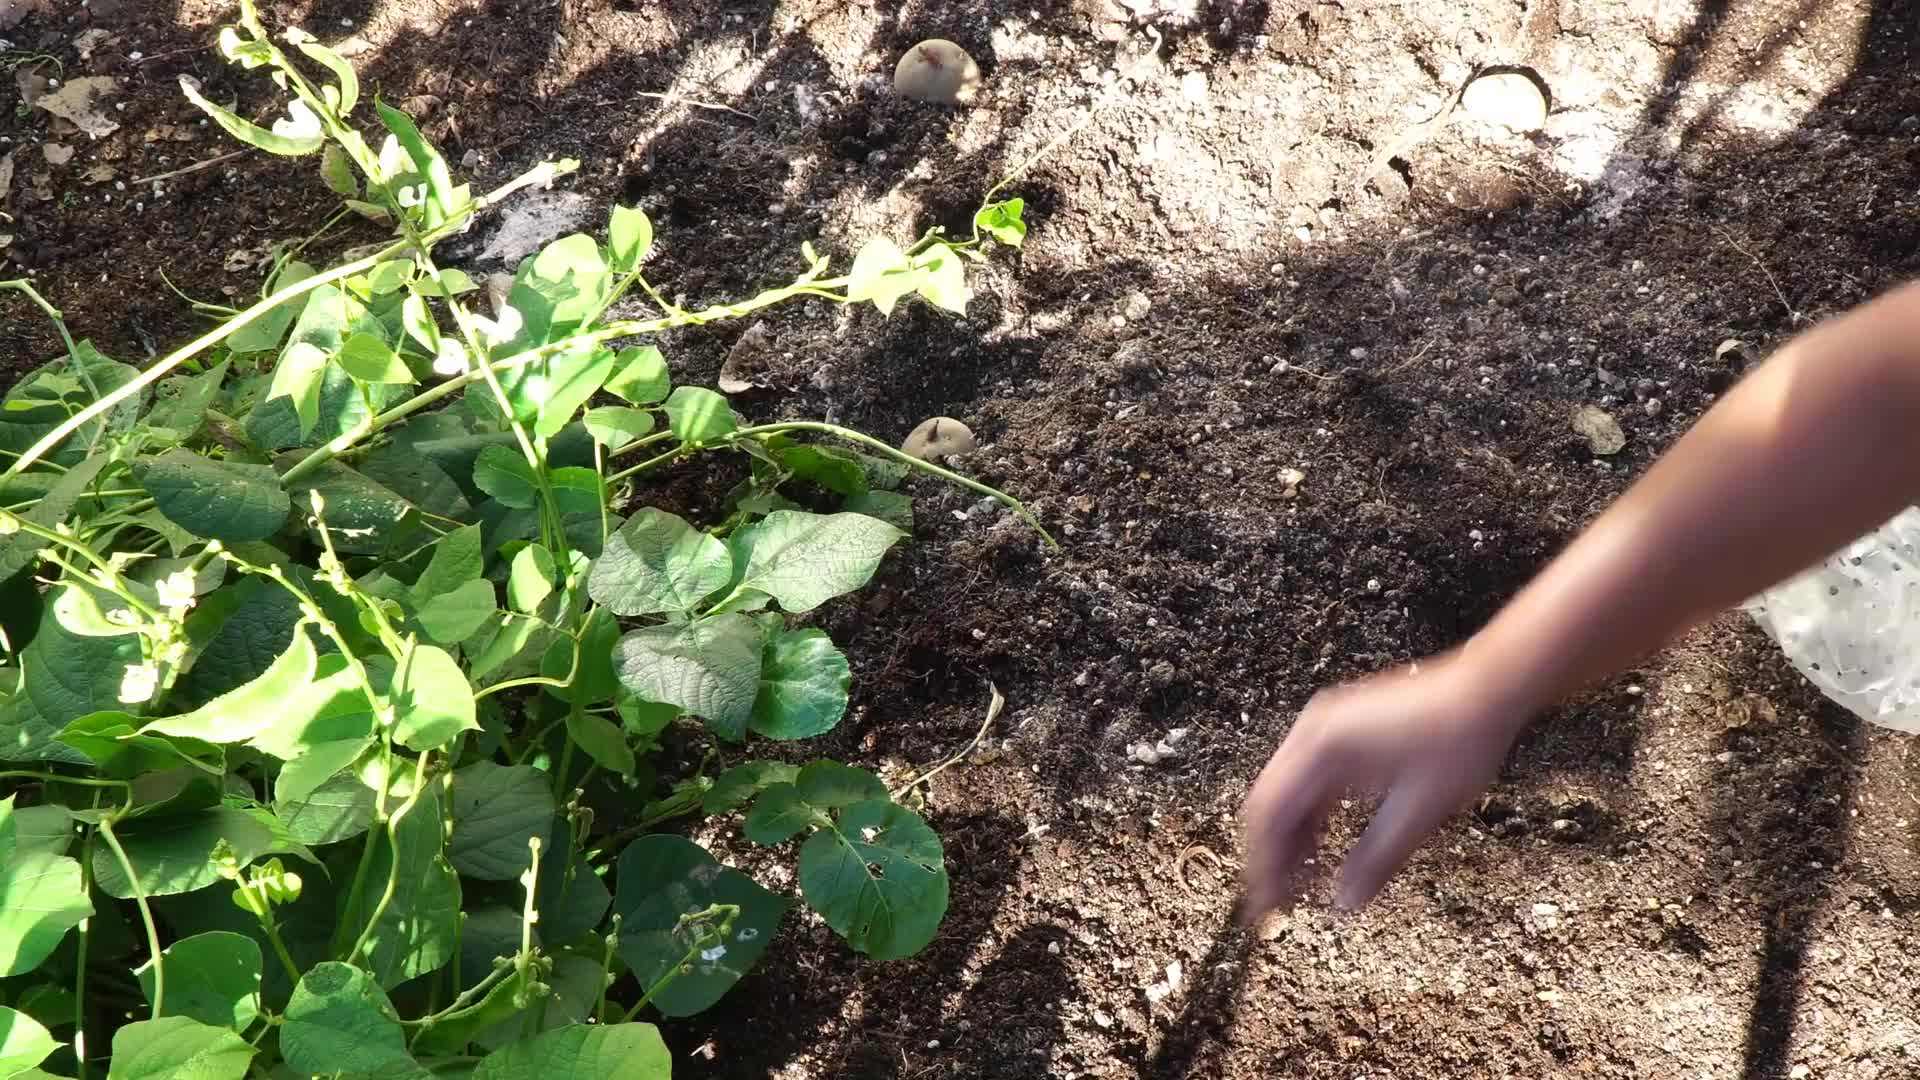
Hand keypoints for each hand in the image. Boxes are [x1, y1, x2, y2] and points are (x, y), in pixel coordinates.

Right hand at [1239, 650, 1528, 918]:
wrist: (1486, 692)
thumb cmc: (1460, 739)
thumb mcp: (1420, 811)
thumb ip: (1376, 860)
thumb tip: (1345, 903)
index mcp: (1324, 748)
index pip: (1270, 814)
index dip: (1264, 864)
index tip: (1267, 904)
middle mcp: (1313, 733)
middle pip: (1269, 804)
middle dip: (1272, 856)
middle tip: (1279, 902)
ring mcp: (1324, 729)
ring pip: (1286, 794)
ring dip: (1290, 839)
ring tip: (1302, 884)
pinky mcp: (1341, 733)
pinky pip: (1307, 782)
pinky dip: (1309, 819)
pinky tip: (1322, 849)